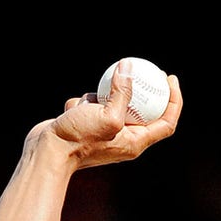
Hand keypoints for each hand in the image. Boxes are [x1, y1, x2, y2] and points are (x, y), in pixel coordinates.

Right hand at [30, 58, 182, 171]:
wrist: (46, 153)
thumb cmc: (79, 139)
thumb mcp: (107, 114)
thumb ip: (122, 92)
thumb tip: (128, 67)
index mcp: (136, 142)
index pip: (166, 122)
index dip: (174, 100)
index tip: (170, 79)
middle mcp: (123, 139)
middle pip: (141, 110)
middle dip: (138, 89)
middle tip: (141, 68)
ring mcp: (104, 132)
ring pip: (111, 102)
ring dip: (99, 97)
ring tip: (88, 104)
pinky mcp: (87, 125)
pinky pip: (91, 105)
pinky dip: (81, 103)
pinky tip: (71, 111)